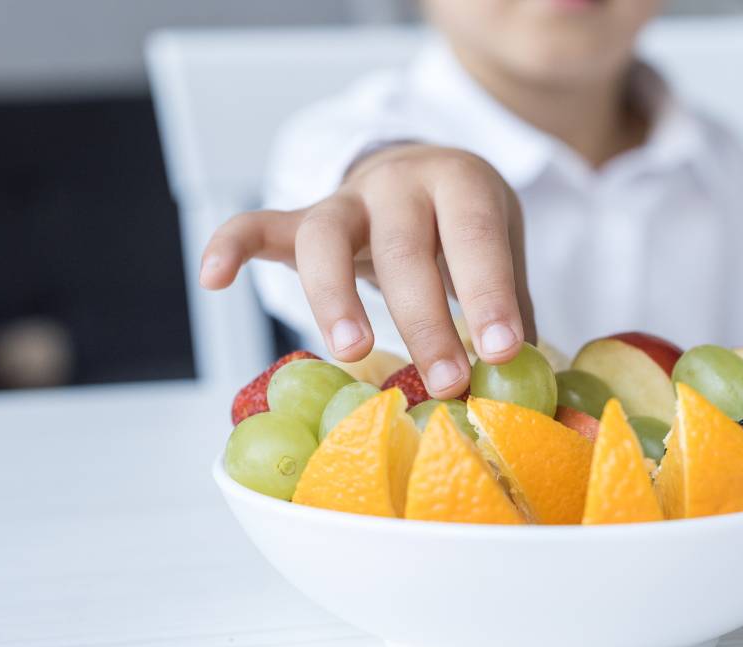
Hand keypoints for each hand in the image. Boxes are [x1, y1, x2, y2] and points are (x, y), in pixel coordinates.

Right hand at [200, 145, 534, 398]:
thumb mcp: (499, 245)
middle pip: (402, 247)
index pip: (474, 236)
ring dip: (334, 296)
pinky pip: (257, 226)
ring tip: (352, 351)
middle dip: (425, 319)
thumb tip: (532, 377)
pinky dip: (230, 245)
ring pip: (326, 238)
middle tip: (446, 382)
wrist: (419, 169)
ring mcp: (344, 199)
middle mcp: (397, 183)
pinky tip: (211, 279)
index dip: (488, 293)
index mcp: (459, 183)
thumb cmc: (463, 226)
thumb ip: (509, 302)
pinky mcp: (301, 218)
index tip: (504, 351)